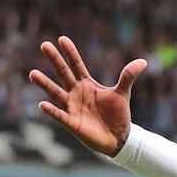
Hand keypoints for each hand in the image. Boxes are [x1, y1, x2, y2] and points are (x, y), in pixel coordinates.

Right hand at [29, 36, 146, 155]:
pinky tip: (42, 104)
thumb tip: (143, 61)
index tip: (62, 38)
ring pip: (56, 93)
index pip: (77, 65)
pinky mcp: (72, 123)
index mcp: (87, 84)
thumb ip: (128, 77)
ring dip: (45, 84)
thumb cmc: (117, 114)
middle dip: (55, 60)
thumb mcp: (123, 93)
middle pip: (64, 74)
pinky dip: (52, 111)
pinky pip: (59, 115)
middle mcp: (76, 93)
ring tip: (33, 73)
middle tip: (44, 45)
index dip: (70, 53)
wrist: (118, 137)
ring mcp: (72, 107)